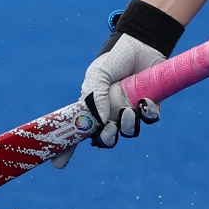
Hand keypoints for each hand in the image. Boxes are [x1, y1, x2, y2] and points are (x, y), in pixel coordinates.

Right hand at [54, 0, 185, 163]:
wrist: (141, 43)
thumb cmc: (114, 59)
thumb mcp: (98, 74)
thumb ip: (95, 96)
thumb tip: (102, 121)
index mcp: (93, 108)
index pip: (79, 132)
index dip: (67, 149)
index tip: (58, 164)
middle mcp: (112, 113)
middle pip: (107, 139)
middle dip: (108, 139)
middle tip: (110, 129)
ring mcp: (131, 111)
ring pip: (129, 132)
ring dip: (129, 125)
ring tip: (129, 110)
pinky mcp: (150, 106)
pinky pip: (150, 119)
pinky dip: (148, 114)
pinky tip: (145, 102)